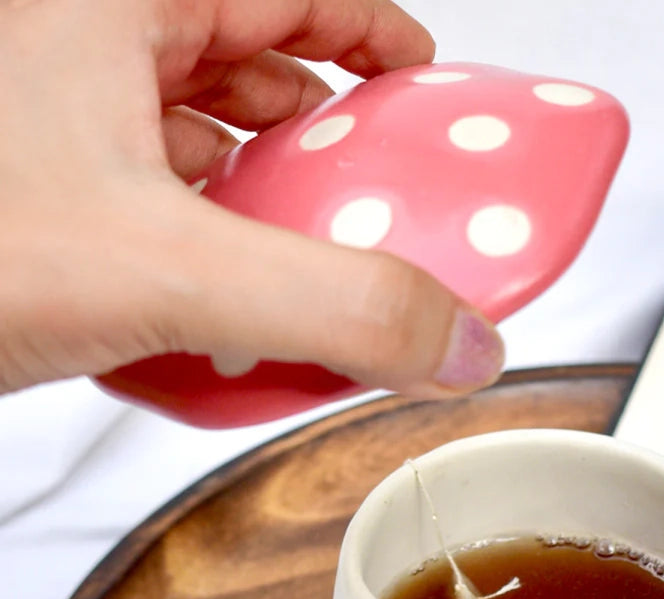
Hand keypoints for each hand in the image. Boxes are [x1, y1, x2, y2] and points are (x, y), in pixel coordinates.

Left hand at [0, 0, 504, 397]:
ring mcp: (51, 126)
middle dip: (323, 127)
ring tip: (308, 253)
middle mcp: (76, 50)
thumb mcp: (167, 270)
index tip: (416, 78)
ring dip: (261, 194)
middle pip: (244, 59)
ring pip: (193, 134)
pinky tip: (217, 302)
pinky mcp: (37, 202)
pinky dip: (200, 245)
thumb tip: (459, 338)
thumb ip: (334, 306)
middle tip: (373, 189)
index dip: (366, 27)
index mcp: (112, 7)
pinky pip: (148, 201)